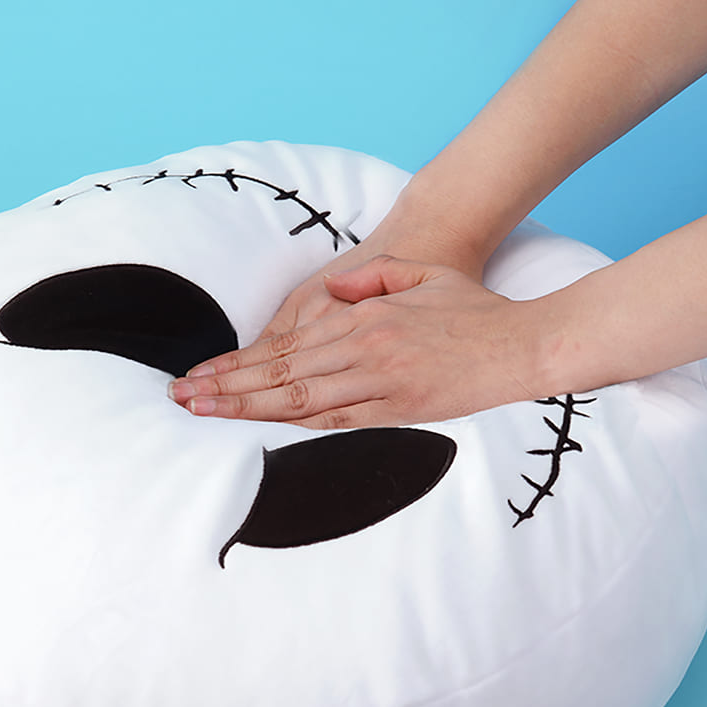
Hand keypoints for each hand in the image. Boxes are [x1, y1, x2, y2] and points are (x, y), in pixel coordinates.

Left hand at [166, 253, 548, 428]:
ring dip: (248, 409)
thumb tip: (330, 289)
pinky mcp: (400, 412)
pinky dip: (297, 428)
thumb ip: (369, 278)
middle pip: (281, 375)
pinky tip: (265, 431)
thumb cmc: (472, 307)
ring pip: (300, 402)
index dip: (237, 363)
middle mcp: (365, 352)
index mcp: (364, 317)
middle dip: (226, 389)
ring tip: (206, 414)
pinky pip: (339, 423)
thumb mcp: (418, 274)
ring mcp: (382, 385)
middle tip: (181, 398)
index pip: (285, 346)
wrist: (525, 345)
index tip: (200, 373)